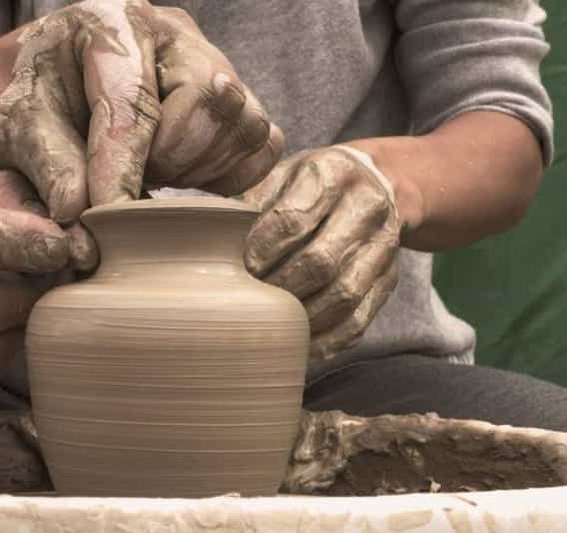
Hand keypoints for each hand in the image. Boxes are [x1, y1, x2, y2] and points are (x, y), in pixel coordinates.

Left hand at [0, 0, 281, 221]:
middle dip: (167, 161)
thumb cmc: (29, 97)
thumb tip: (79, 215)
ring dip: (197, 172)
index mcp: (112, 19)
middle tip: (128, 177)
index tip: (105, 218)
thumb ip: (47, 164)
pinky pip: (264, 147)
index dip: (121, 168)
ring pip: (244, 128)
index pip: (132, 100)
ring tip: (151, 173)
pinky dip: (230, 176)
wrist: (49, 86)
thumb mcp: (15, 124)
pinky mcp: (238, 100)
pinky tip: (184, 177)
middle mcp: (174, 33)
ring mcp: (214, 63)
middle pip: (210, 103)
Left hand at [241, 146, 400, 359]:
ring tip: (269, 328)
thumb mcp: (281, 174)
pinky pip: (359, 321)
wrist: (378, 182)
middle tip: (247, 303)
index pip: (294, 219)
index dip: (262, 249)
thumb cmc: (311, 183)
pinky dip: (325, 341)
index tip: (239, 269)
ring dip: (300, 320)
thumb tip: (207, 240)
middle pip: (321, 261)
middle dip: (278, 288)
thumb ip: (251, 202)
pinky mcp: (389, 280)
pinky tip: (297, 347)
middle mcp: (365, 207)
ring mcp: (383, 247)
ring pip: (343, 296)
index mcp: (332, 173)